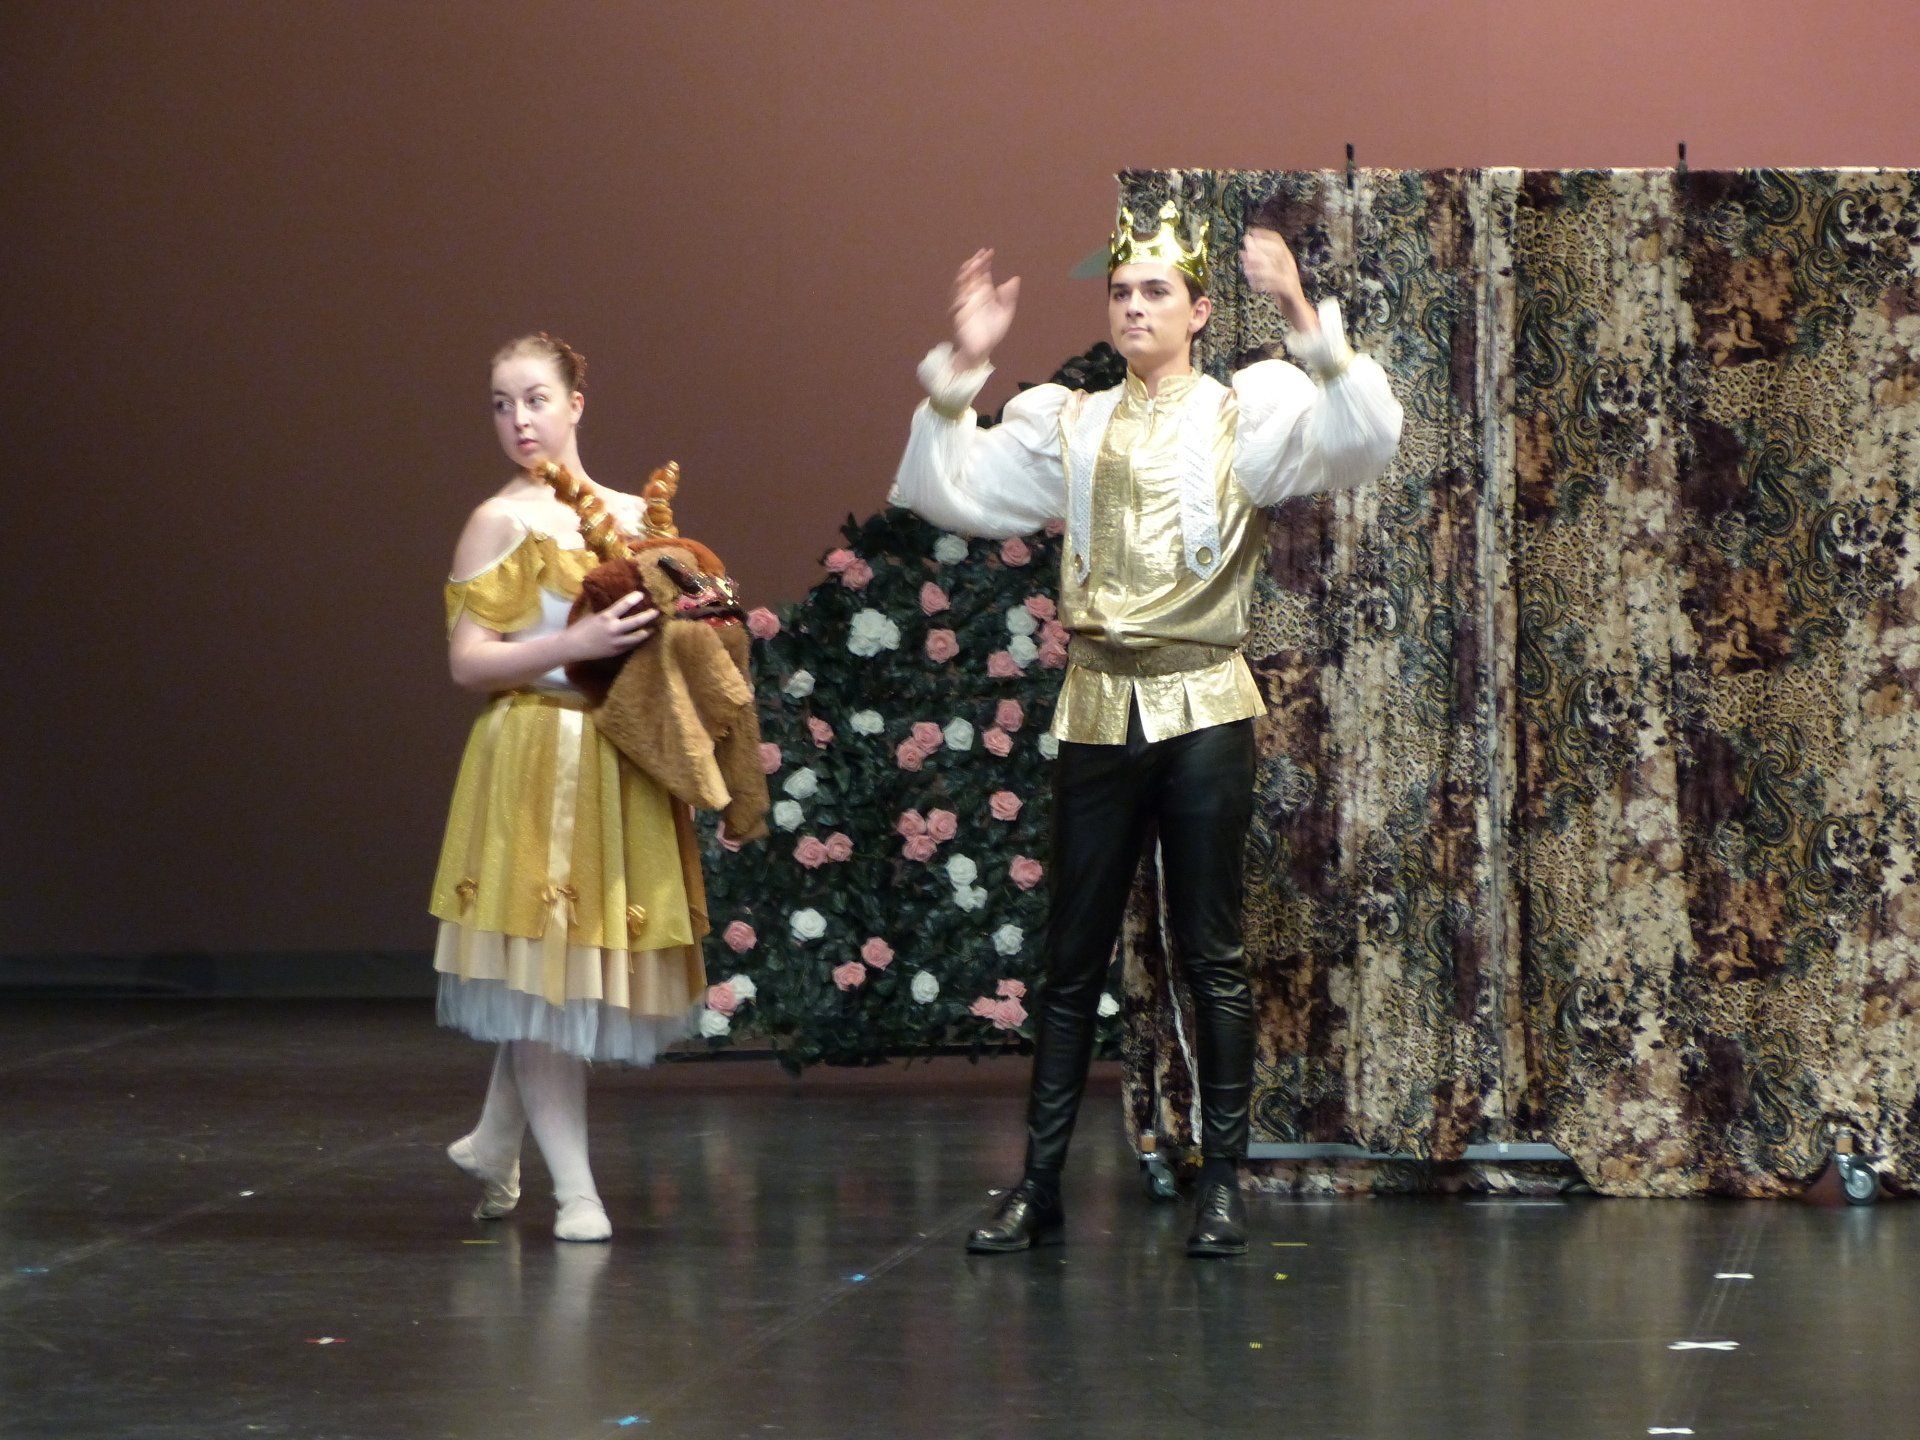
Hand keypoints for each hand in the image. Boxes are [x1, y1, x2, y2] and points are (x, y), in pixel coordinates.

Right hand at [563, 590, 658, 660]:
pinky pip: (631, 646)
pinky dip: (637, 641)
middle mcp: (613, 629)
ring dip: (647, 631)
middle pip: (636, 621)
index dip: (634, 598)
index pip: (624, 605)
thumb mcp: (593, 615)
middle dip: (648, 616)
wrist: (572, 646)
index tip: (641, 594)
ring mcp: (616, 642)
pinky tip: (642, 638)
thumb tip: (617, 605)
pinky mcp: (616, 651)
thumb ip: (607, 612)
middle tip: (656, 612)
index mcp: (606, 617)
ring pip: (637, 637)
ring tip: (653, 628)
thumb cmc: (580, 628)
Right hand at [951, 248, 1019, 369]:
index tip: (990, 252)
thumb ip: (1009, 296)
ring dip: (966, 273)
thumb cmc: (993, 331)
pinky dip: (961, 290)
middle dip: (975, 263)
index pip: (983, 273)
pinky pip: (958, 299)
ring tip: (973, 264)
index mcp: (985, 293)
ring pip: (962, 283)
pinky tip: (966, 281)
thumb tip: (1015, 279)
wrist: (982, 348)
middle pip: (971, 274)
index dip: (985, 262)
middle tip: (981, 254)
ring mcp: (965, 303)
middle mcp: (973, 295)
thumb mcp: (1006, 312)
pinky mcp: (960, 313)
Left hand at [1240, 227, 1314, 328]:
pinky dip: (1263, 284)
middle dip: (1260, 248)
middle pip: (1276, 251)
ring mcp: (1291, 277)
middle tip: (1244, 248)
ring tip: (1245, 269)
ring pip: (1274, 267)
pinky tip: (1253, 285)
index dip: (1265, 235)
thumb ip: (1258, 265)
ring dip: (1258, 266)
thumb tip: (1243, 252)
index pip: (1278, 241)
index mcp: (1287, 259)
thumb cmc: (1281, 291)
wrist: (1296, 310)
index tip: (1251, 231)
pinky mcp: (1290, 290)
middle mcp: (1290, 265)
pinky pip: (1275, 284)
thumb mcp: (1269, 276)